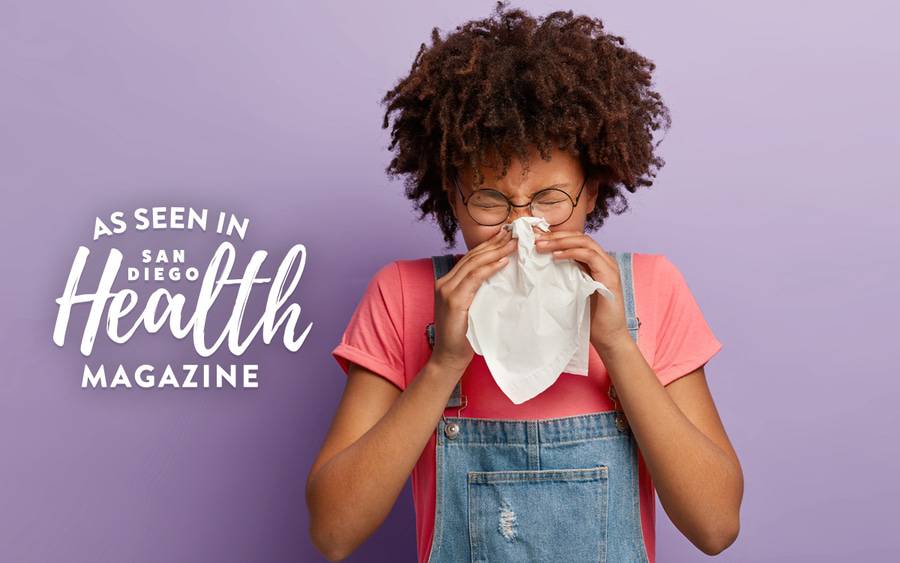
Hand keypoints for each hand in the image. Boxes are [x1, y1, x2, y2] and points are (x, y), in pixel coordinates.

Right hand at [431, 227, 516, 373]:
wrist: (450, 357)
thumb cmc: (464, 336)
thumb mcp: (471, 308)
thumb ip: (478, 291)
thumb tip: (500, 276)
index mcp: (448, 282)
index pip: (471, 258)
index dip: (489, 245)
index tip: (507, 236)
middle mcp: (444, 282)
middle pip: (473, 256)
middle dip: (495, 243)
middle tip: (514, 233)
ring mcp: (447, 290)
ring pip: (474, 263)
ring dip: (496, 251)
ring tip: (514, 243)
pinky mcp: (453, 300)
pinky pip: (474, 278)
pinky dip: (490, 268)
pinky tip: (503, 261)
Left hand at [534, 229, 630, 350]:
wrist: (608, 337)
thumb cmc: (589, 317)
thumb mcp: (572, 290)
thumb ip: (564, 275)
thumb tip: (540, 264)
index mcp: (595, 262)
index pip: (575, 240)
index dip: (555, 237)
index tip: (534, 238)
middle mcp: (604, 260)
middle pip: (579, 237)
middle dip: (555, 236)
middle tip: (535, 238)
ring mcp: (609, 266)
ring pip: (584, 242)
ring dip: (560, 242)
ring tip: (541, 245)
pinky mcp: (610, 276)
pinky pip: (589, 256)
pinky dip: (571, 253)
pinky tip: (556, 256)